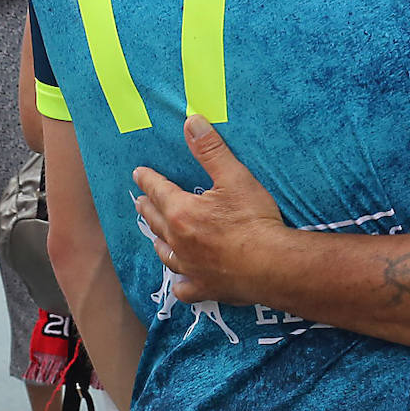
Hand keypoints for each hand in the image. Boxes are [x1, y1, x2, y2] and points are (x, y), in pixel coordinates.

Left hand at [133, 116, 285, 304]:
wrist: (271, 264)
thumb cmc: (253, 219)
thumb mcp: (234, 176)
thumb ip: (210, 150)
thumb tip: (191, 122)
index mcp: (182, 213)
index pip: (159, 191)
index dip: (148, 180)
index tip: (138, 174)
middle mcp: (179, 242)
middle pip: (156, 222)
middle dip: (147, 208)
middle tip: (140, 201)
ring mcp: (190, 268)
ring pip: (166, 254)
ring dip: (158, 241)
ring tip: (155, 236)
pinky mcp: (204, 288)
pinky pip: (183, 287)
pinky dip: (179, 282)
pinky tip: (180, 280)